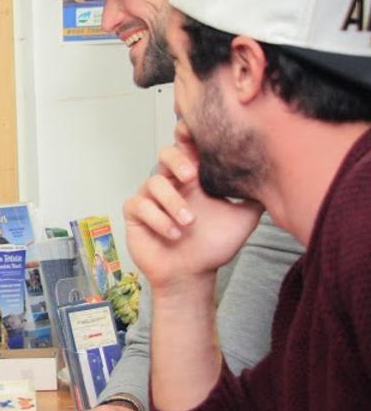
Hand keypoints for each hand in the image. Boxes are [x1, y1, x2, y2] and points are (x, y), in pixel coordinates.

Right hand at [124, 131, 260, 290]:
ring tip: (189, 223)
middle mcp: (172, 183)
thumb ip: (255, 196)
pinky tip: (174, 234)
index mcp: (194, 178)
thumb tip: (275, 175)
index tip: (197, 135)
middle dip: (177, 160)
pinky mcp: (135, 214)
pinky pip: (139, 205)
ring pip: (153, 183)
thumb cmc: (213, 246)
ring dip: (172, 202)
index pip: (189, 147)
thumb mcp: (243, 218)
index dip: (189, 135)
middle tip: (191, 176)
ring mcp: (151, 198)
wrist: (192, 275)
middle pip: (166, 154)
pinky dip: (158, 219)